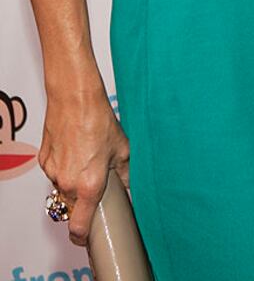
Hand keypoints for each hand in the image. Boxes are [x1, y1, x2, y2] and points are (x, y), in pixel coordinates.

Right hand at [39, 91, 129, 246]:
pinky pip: (55, 171)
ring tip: (87, 157)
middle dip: (83, 198)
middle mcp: (68, 183)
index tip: (88, 236)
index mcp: (89, 186)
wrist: (75, 97)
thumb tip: (130, 186)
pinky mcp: (44, 160)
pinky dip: (64, 165)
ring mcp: (53, 172)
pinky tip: (75, 147)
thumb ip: (126, 173)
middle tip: (96, 181)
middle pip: (73, 205)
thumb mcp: (122, 148)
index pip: (78, 227)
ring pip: (63, 187)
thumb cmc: (99, 119)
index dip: (82, 236)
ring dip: (73, 180)